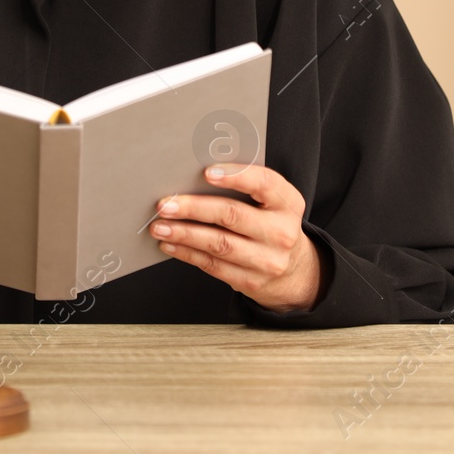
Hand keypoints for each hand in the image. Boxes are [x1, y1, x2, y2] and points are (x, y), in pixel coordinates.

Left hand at [149, 164, 329, 313]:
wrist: (294, 270)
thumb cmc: (271, 224)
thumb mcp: (272, 203)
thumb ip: (245, 188)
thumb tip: (193, 176)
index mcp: (288, 204)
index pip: (264, 183)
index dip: (236, 176)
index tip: (206, 172)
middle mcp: (281, 232)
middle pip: (232, 215)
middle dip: (194, 208)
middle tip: (165, 204)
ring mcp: (267, 260)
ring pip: (218, 244)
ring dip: (184, 234)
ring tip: (159, 227)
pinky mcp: (250, 281)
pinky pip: (213, 265)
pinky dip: (187, 253)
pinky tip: (169, 244)